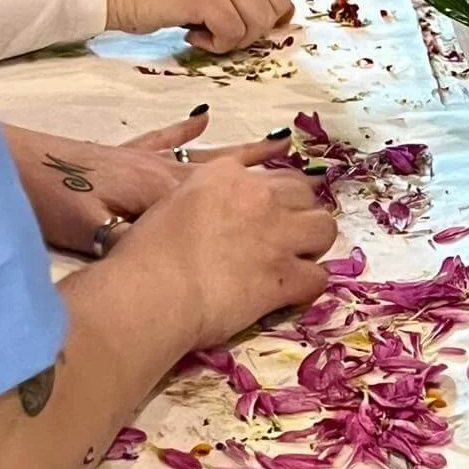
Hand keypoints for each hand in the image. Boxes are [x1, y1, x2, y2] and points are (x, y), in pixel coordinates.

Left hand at [4, 112, 302, 255]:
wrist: (19, 167)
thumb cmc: (56, 204)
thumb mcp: (103, 232)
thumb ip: (148, 236)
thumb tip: (191, 252)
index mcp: (169, 193)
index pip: (233, 203)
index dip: (271, 213)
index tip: (311, 218)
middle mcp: (168, 171)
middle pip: (233, 174)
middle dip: (275, 179)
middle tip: (315, 182)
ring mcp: (148, 158)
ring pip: (210, 155)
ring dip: (247, 151)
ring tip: (282, 144)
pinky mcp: (125, 153)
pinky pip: (166, 136)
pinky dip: (187, 128)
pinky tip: (203, 116)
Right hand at [99, 0, 293, 51]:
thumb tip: (287, 14)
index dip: (267, 8)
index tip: (239, 14)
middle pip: (277, 4)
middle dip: (254, 28)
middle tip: (223, 28)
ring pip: (259, 21)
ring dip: (235, 38)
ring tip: (206, 31)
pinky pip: (233, 33)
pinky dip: (216, 45)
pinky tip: (193, 34)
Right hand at [124, 156, 336, 344]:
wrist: (151, 290)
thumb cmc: (143, 253)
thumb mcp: (170, 205)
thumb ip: (200, 200)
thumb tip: (204, 216)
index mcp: (225, 175)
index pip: (272, 174)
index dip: (275, 196)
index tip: (267, 213)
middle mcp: (258, 196)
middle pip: (304, 194)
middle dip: (299, 214)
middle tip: (284, 237)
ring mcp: (276, 234)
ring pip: (324, 228)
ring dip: (313, 244)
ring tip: (297, 260)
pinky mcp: (285, 275)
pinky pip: (319, 276)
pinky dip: (308, 286)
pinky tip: (292, 293)